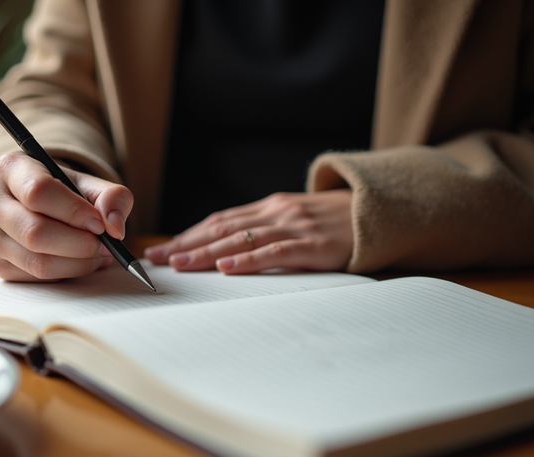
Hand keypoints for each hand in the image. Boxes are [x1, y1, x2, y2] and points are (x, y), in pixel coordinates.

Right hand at [0, 153, 132, 280]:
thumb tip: (113, 226)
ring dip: (77, 263)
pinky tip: (77, 261)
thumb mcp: (89, 184)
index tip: (99, 224)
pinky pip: (36, 278)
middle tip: (105, 245)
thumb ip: (111, 197)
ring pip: (37, 262)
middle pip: (36, 233)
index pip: (39, 192)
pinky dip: (66, 273)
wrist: (36, 205)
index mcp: (10, 168)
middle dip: (80, 244)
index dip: (74, 212)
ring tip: (97, 253)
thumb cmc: (63, 192)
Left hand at [144, 190, 353, 273]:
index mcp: (268, 207)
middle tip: (157, 258)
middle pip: (221, 229)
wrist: (376, 213)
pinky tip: (227, 268)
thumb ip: (264, 228)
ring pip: (241, 239)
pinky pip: (275, 252)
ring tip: (179, 263)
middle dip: (186, 244)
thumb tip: (226, 249)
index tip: (163, 248)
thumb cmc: (330, 221)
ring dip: (206, 253)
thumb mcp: (293, 219)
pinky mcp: (312, 244)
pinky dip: (248, 260)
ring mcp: (293, 226)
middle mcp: (275, 212)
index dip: (188, 234)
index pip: (218, 220)